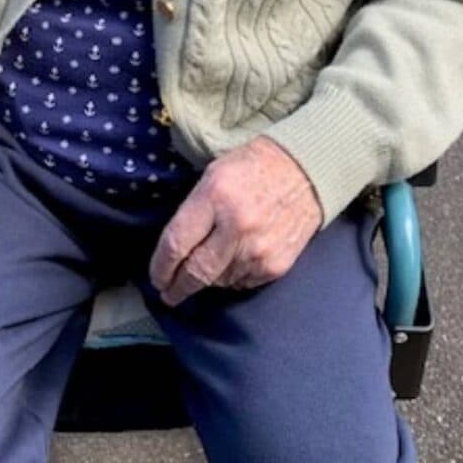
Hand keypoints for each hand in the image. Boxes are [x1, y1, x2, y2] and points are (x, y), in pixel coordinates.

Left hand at [149, 136, 322, 306]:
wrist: (306, 171)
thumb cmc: (253, 168)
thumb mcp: (213, 175)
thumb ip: (193, 211)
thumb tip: (175, 250)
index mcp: (215, 196)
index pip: (176, 244)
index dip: (161, 267)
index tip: (156, 278)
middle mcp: (236, 226)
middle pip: (196, 272)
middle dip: (177, 287)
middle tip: (169, 293)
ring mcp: (258, 249)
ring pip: (218, 281)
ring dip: (208, 279)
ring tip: (206, 268)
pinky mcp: (275, 265)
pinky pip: (242, 283)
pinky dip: (232, 278)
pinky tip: (233, 262)